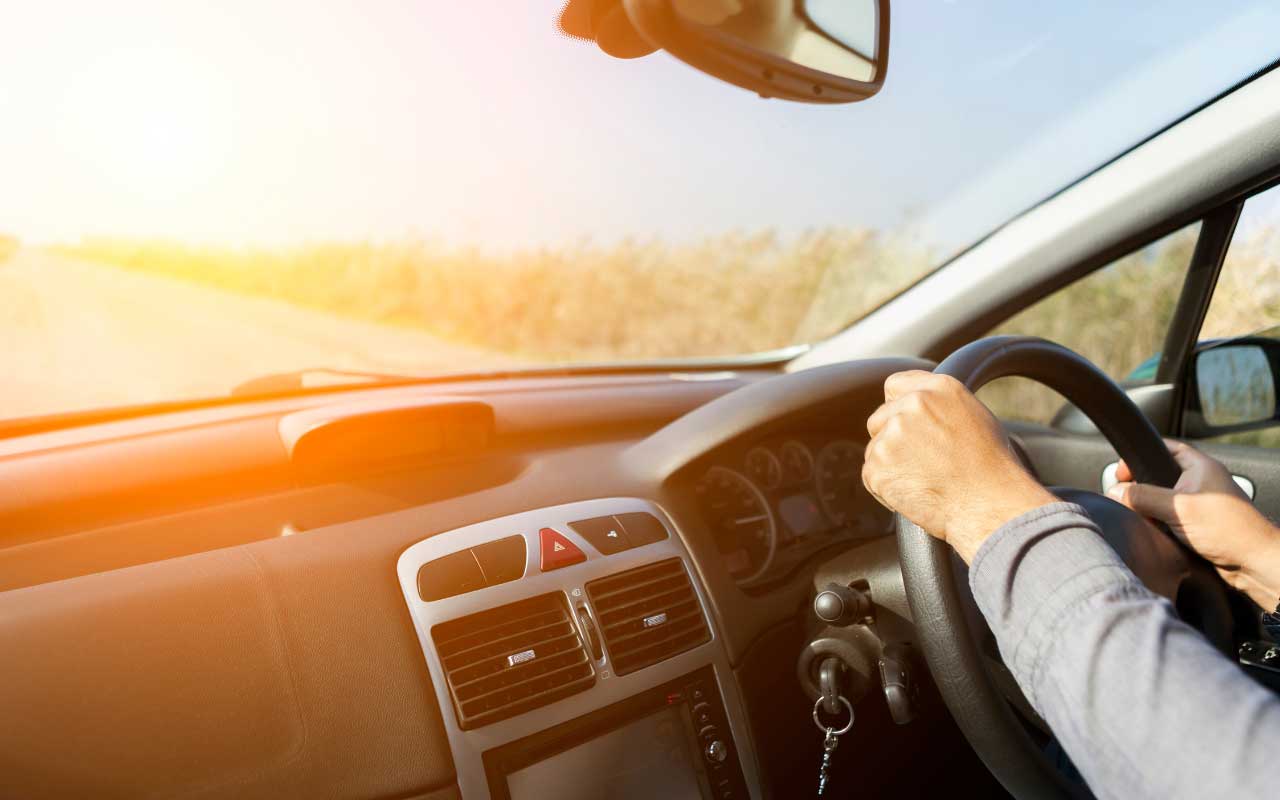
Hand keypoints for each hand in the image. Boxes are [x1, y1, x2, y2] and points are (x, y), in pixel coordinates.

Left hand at [862, 370, 1056, 562]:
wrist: (990, 504)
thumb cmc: (991, 469)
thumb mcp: (975, 418)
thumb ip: (940, 405)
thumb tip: (917, 406)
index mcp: (939, 389)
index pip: (895, 385)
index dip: (897, 406)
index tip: (905, 424)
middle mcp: (913, 405)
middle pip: (879, 419)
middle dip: (891, 439)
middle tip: (920, 463)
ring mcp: (892, 435)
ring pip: (875, 449)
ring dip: (890, 465)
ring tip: (925, 481)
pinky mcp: (878, 465)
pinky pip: (871, 476)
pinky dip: (886, 489)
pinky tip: (916, 495)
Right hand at [1108, 441, 1279, 607]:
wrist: (1254, 563)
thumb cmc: (1229, 530)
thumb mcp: (1178, 508)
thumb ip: (1143, 497)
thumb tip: (1116, 491)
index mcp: (1200, 466)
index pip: (1163, 448)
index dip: (1140, 456)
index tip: (1121, 472)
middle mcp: (1200, 481)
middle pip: (1158, 475)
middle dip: (1141, 487)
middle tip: (1129, 498)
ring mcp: (1199, 503)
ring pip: (1162, 499)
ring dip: (1151, 509)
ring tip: (1146, 518)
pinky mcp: (1198, 524)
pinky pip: (1169, 518)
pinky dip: (1160, 524)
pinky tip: (1157, 533)